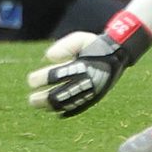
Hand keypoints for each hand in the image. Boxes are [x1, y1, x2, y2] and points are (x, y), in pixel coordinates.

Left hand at [25, 10, 151, 116]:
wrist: (120, 53)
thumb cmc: (96, 45)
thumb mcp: (80, 39)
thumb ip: (64, 46)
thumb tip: (49, 58)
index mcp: (79, 67)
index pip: (54, 76)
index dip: (40, 80)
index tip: (31, 81)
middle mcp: (84, 82)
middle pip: (58, 95)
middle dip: (43, 99)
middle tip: (31, 100)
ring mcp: (90, 92)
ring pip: (67, 104)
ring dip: (51, 107)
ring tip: (40, 107)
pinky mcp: (95, 97)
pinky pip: (79, 107)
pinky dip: (67, 111)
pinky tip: (57, 113)